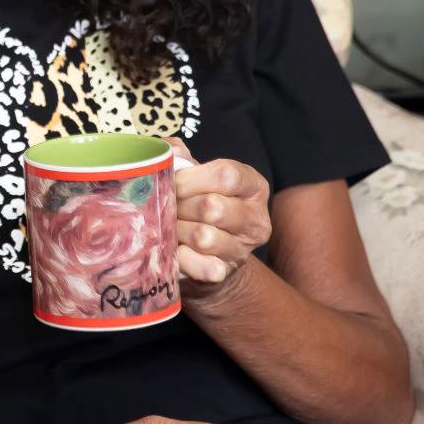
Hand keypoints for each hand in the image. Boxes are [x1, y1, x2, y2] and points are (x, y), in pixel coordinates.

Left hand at [169, 140, 270, 294]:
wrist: (205, 252)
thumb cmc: (197, 203)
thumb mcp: (195, 175)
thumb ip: (181, 157)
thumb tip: (170, 151)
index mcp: (253, 186)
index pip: (226, 175)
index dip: (191, 178)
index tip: (172, 182)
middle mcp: (256, 218)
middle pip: (213, 207)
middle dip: (180, 206)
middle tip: (167, 207)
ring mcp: (243, 249)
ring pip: (203, 237)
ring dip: (176, 231)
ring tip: (169, 227)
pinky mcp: (226, 273)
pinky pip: (201, 267)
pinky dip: (181, 258)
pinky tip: (175, 250)